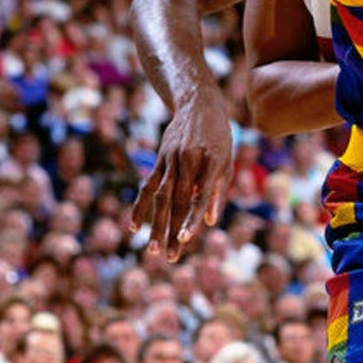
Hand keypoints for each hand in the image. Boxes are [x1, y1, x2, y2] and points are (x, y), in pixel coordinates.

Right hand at [130, 91, 232, 260]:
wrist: (199, 104)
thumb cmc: (220, 139)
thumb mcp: (228, 161)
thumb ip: (218, 191)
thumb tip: (210, 221)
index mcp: (213, 162)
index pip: (203, 194)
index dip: (196, 215)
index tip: (189, 235)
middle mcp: (190, 161)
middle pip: (180, 201)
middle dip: (174, 230)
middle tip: (171, 257)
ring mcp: (172, 160)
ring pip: (162, 197)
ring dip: (157, 225)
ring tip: (153, 250)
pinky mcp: (160, 160)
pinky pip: (148, 186)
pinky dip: (140, 206)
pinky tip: (134, 227)